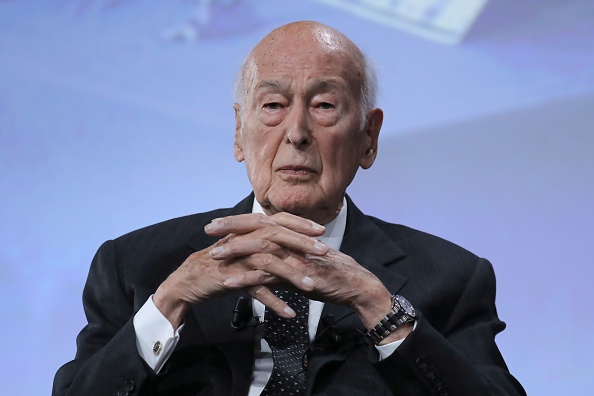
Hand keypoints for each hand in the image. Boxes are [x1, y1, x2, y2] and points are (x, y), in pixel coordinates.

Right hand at [153, 213, 326, 328]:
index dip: (300, 224)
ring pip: (269, 262)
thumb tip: (291, 243)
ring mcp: (237, 258)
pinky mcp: (231, 277)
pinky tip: (289, 313)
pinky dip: (273, 302)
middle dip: (303, 244)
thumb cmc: (221, 264)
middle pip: (277, 236)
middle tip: (325, 252)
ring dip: (292, 274)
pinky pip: (256, 289)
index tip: (321, 230)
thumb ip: (265, 243)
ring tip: (311, 286)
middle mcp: (245, 239)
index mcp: (250, 230)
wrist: (190, 280)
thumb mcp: (245, 249)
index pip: (279, 220)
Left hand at [207, 213, 394, 330]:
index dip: (238, 221)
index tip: (217, 222)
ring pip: (260, 248)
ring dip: (235, 252)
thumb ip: (283, 260)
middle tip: (208, 229)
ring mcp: (295, 255)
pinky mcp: (298, 273)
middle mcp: (292, 240)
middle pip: (257, 227)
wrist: (355, 286)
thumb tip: (263, 264)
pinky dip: (247, 278)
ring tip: (213, 256)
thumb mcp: (303, 263)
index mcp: (292, 235)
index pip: (261, 221)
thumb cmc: (331, 275)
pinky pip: (268, 275)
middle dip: (231, 227)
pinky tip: (230, 282)